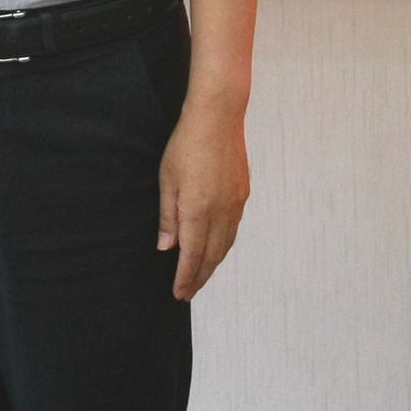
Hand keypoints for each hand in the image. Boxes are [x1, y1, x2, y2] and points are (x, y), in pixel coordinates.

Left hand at [157, 105, 250, 299]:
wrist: (219, 117)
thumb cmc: (187, 145)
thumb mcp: (167, 180)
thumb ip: (168, 216)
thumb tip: (167, 247)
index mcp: (198, 210)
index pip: (192, 255)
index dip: (186, 277)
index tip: (179, 293)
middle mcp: (221, 212)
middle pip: (212, 256)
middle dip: (200, 277)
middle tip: (189, 292)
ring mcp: (235, 203)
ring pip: (226, 245)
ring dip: (213, 264)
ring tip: (201, 275)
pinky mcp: (243, 193)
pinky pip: (234, 229)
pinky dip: (224, 245)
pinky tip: (216, 247)